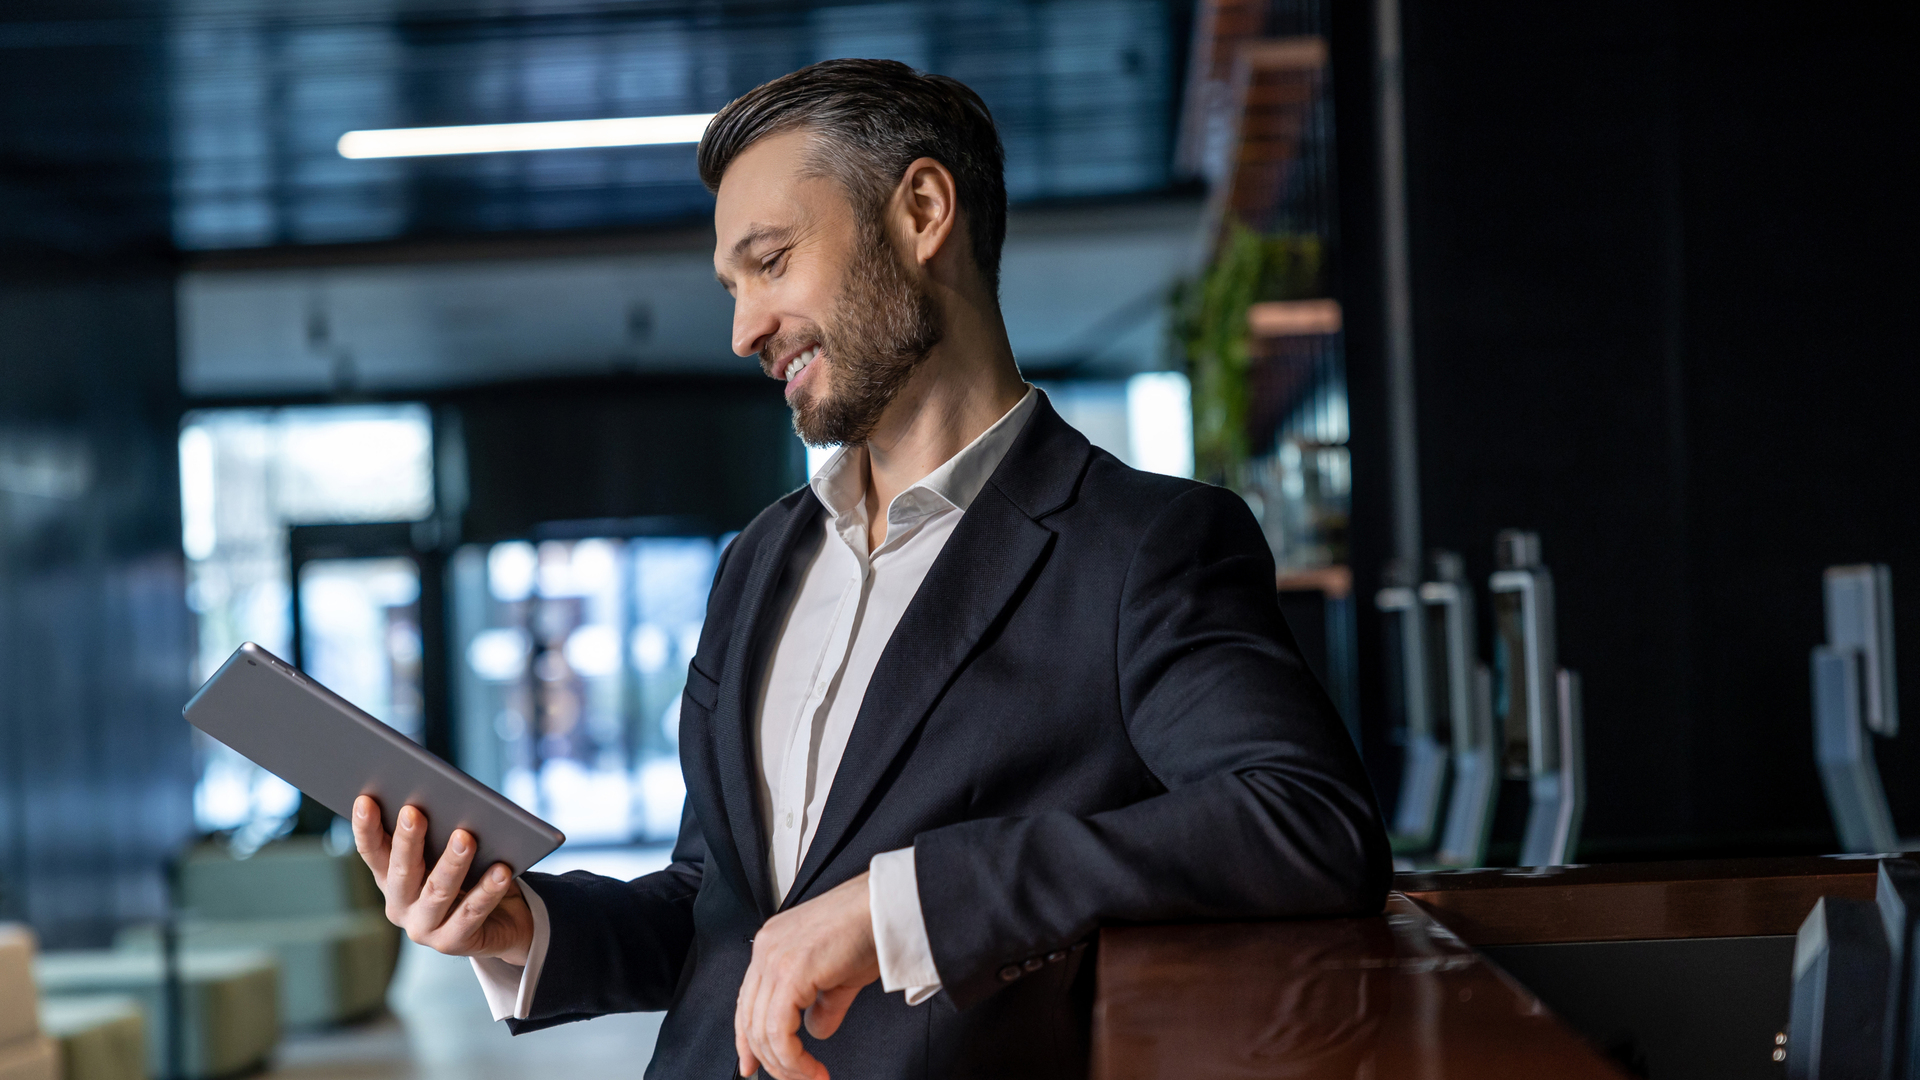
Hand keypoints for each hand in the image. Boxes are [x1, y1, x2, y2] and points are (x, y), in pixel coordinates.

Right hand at [351, 795, 534, 964]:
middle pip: (403, 871)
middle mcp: (400, 906)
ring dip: (452, 863)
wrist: (503, 920)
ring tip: (465, 837)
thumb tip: (443, 797)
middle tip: (414, 812)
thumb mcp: (448, 853)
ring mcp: (424, 928)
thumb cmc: (470, 874)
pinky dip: (487, 890)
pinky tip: (501, 870)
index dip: (366, 828)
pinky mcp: (453, 943)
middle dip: (407, 840)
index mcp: (391, 879)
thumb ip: (440, 833)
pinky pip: (472, 912)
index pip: (373, 852)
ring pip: (438, 891)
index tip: (364, 799)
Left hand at [735, 871, 879, 1079]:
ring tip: (810, 1078)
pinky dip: (794, 1059)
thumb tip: (815, 1029)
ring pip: (762, 1031)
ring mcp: (773, 959)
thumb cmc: (871, 928)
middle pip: (750, 1020)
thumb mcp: (841, 974)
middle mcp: (766, 950)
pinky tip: (812, 1070)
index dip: (747, 1040)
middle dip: (771, 1061)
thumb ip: (823, 1004)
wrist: (886, 907)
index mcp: (772, 945)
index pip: (747, 1002)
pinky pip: (780, 1031)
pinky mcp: (790, 973)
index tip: (753, 1065)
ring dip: (786, 1065)